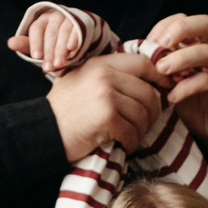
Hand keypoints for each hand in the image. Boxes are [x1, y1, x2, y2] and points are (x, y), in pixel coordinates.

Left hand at [8, 7, 88, 74]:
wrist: (76, 32)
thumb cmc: (52, 40)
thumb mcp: (39, 43)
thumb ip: (26, 44)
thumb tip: (10, 43)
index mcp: (42, 19)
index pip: (36, 29)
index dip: (35, 43)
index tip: (36, 57)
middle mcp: (55, 16)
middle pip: (50, 33)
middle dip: (49, 52)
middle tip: (48, 68)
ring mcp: (68, 18)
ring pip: (63, 32)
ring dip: (60, 49)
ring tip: (59, 64)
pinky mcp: (81, 22)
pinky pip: (77, 30)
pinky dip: (74, 38)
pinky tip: (71, 48)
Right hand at [48, 51, 166, 162]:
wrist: (41, 132)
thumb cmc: (63, 111)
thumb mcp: (81, 81)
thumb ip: (108, 75)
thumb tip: (146, 78)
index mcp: (100, 63)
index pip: (143, 62)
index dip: (160, 76)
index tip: (166, 89)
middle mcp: (104, 75)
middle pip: (148, 92)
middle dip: (152, 113)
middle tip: (144, 125)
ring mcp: (106, 95)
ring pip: (143, 114)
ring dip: (141, 130)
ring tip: (130, 136)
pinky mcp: (106, 118)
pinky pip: (133, 131)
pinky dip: (131, 142)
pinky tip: (123, 145)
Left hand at [143, 13, 207, 160]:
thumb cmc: (196, 104)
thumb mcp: (174, 81)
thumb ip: (161, 65)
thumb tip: (135, 54)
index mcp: (203, 44)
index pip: (186, 19)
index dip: (165, 26)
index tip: (148, 43)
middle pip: (205, 23)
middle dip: (180, 30)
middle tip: (159, 46)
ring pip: (207, 51)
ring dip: (180, 58)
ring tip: (161, 70)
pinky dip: (187, 87)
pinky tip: (172, 97)